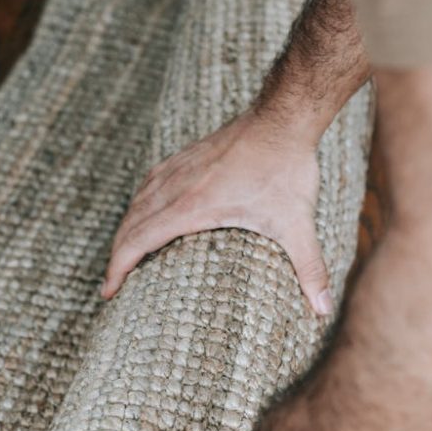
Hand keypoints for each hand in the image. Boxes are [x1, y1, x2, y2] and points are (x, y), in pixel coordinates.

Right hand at [101, 109, 333, 315]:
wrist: (283, 118)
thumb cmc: (287, 170)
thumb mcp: (298, 224)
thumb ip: (309, 268)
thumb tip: (324, 312)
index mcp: (192, 207)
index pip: (139, 241)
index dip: (118, 268)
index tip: (108, 291)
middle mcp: (177, 187)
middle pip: (130, 225)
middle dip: (116, 257)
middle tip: (111, 284)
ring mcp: (179, 168)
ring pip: (137, 202)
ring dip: (126, 230)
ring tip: (123, 253)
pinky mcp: (187, 156)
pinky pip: (150, 182)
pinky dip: (140, 203)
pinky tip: (144, 210)